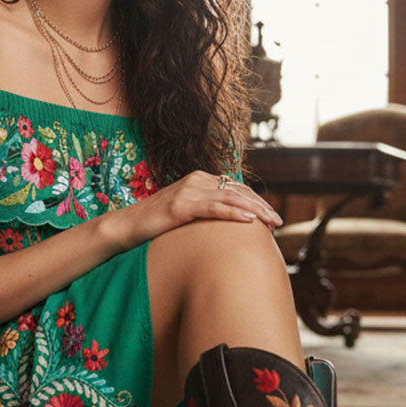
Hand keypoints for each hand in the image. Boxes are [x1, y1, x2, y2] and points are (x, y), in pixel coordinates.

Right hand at [109, 170, 281, 250]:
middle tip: (278, 221)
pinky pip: (215, 208)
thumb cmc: (155, 224)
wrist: (127, 226)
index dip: (256, 201)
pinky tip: (249, 221)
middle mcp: (196, 180)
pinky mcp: (181, 205)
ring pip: (231, 198)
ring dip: (255, 210)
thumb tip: (225, 223)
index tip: (271, 216)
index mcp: (199, 180)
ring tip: (271, 222)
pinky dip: (234, 213)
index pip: (235, 188)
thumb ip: (203, 210)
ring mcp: (189, 191)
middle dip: (261, 206)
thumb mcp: (184, 213)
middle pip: (238, 191)